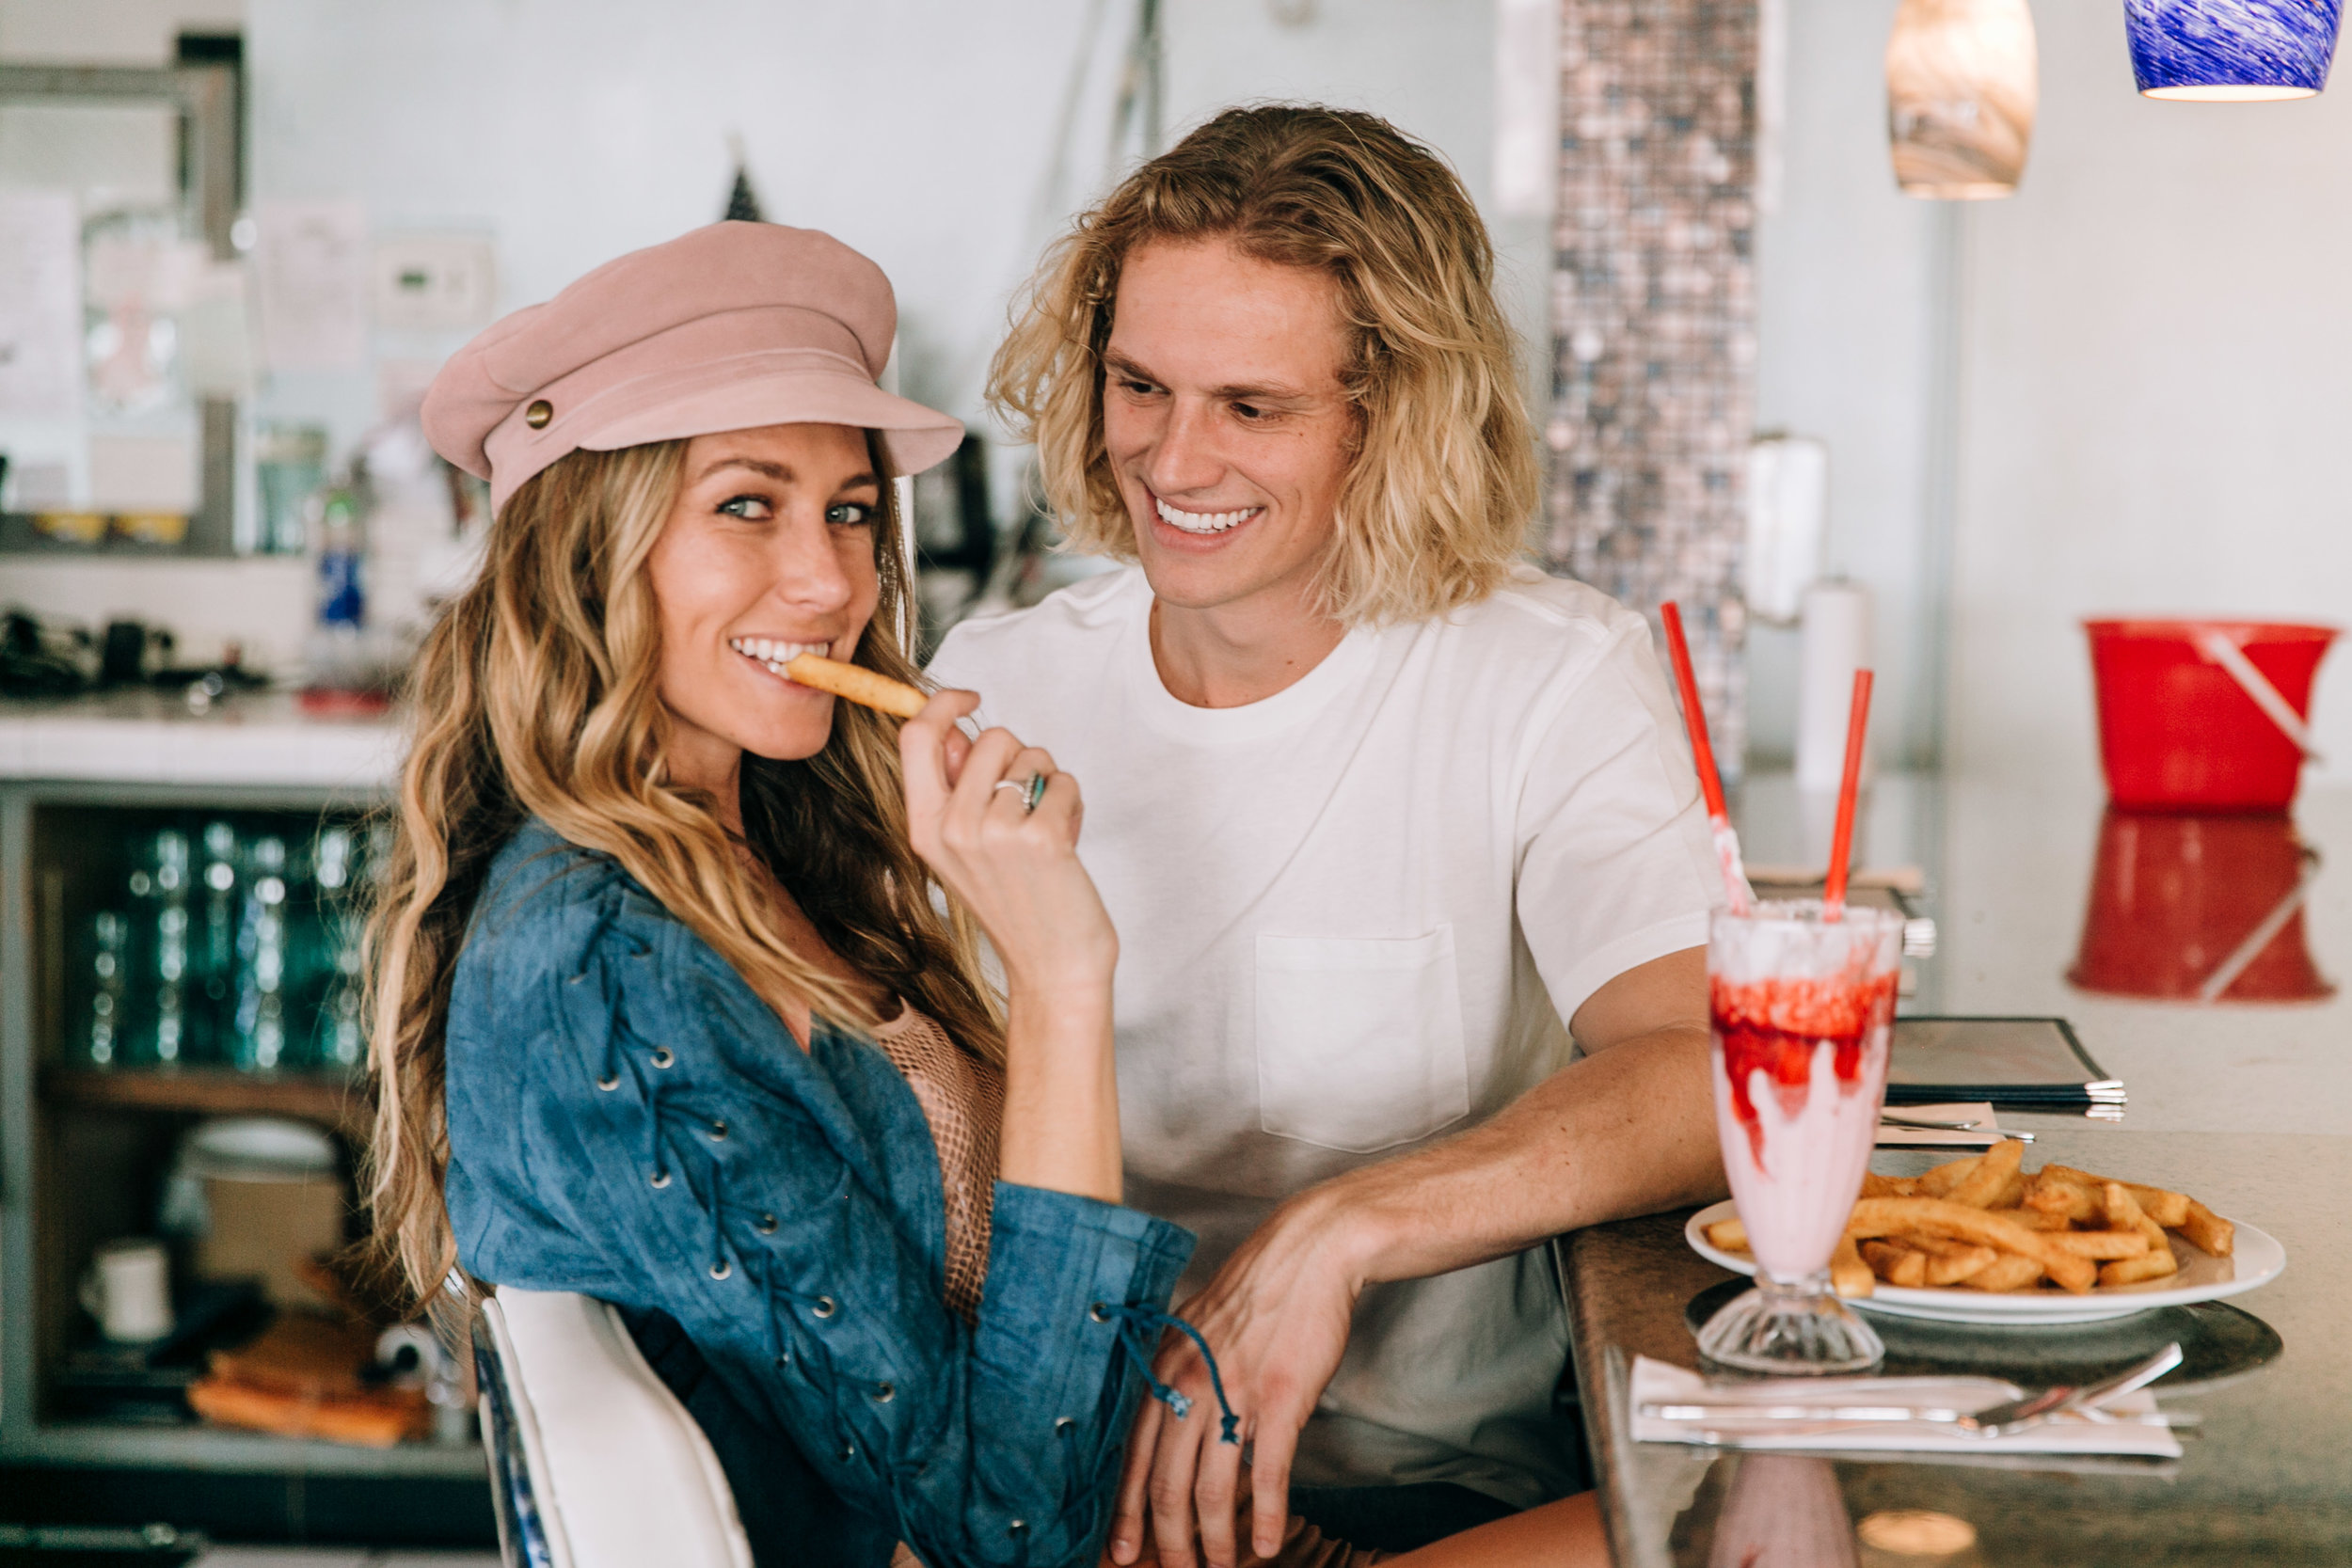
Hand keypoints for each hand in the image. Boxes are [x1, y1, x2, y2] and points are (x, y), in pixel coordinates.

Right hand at [898, 690, 1115, 997]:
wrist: (1052, 967)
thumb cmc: (1016, 903)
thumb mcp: (965, 850)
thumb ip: (957, 791)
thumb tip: (957, 731)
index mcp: (924, 828)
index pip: (916, 738)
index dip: (942, 703)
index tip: (969, 696)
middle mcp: (952, 829)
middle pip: (989, 736)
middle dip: (1019, 754)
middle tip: (1028, 800)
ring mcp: (995, 833)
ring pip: (1032, 756)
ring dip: (1049, 782)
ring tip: (1047, 829)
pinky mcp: (1042, 837)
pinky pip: (1063, 781)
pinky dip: (1073, 802)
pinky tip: (1067, 843)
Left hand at [1111, 1194, 1363, 1567]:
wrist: (1309, 1253)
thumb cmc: (1256, 1293)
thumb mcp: (1195, 1328)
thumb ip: (1177, 1377)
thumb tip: (1165, 1427)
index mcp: (1163, 1369)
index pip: (1132, 1458)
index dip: (1125, 1513)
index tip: (1120, 1551)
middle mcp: (1189, 1385)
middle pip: (1166, 1485)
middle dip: (1167, 1541)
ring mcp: (1234, 1394)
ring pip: (1210, 1490)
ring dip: (1215, 1541)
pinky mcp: (1281, 1400)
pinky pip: (1267, 1474)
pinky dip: (1264, 1517)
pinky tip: (1267, 1544)